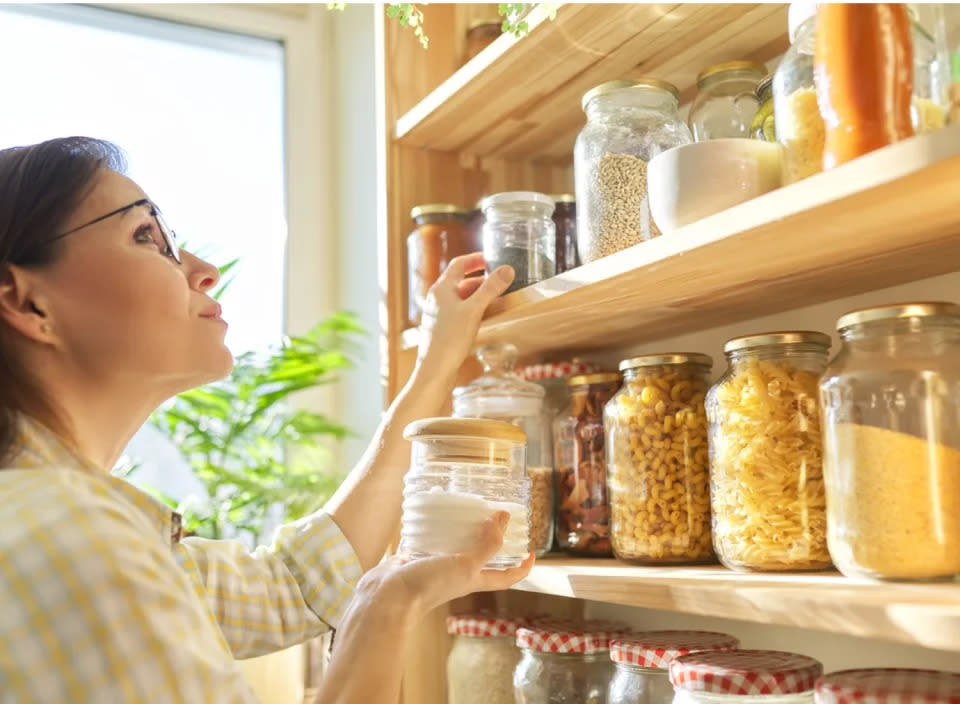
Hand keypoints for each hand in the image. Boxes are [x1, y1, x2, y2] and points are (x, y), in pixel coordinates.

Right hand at [358, 511, 534, 618]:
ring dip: (461, 527)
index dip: (522, 568)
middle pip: (482, 557)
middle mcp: (457, 574)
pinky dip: (433, 524)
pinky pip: (429, 538)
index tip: (532, 552)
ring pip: (454, 544)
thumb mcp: (465, 565)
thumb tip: (504, 518)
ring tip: (466, 505)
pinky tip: (432, 508)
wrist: (388, 598)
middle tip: (496, 515)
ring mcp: (435, 565)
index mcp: (473, 580)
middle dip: (491, 538)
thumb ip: (487, 545)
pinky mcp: (415, 557)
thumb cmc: (430, 585)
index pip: (506, 577)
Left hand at [417, 253, 513, 381]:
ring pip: (463, 299)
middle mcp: (438, 299)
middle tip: (502, 282)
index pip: (459, 265)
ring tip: (500, 300)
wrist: (435, 370)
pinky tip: (488, 318)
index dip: (476, 260)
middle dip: (483, 281)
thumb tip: (507, 269)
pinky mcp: (444, 329)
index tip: (492, 258)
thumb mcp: (474, 310)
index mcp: (441, 289)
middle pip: (462, 282)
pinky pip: (462, 313)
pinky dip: (476, 311)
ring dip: (481, 297)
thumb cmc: (449, 339)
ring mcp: (440, 314)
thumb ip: (491, 288)